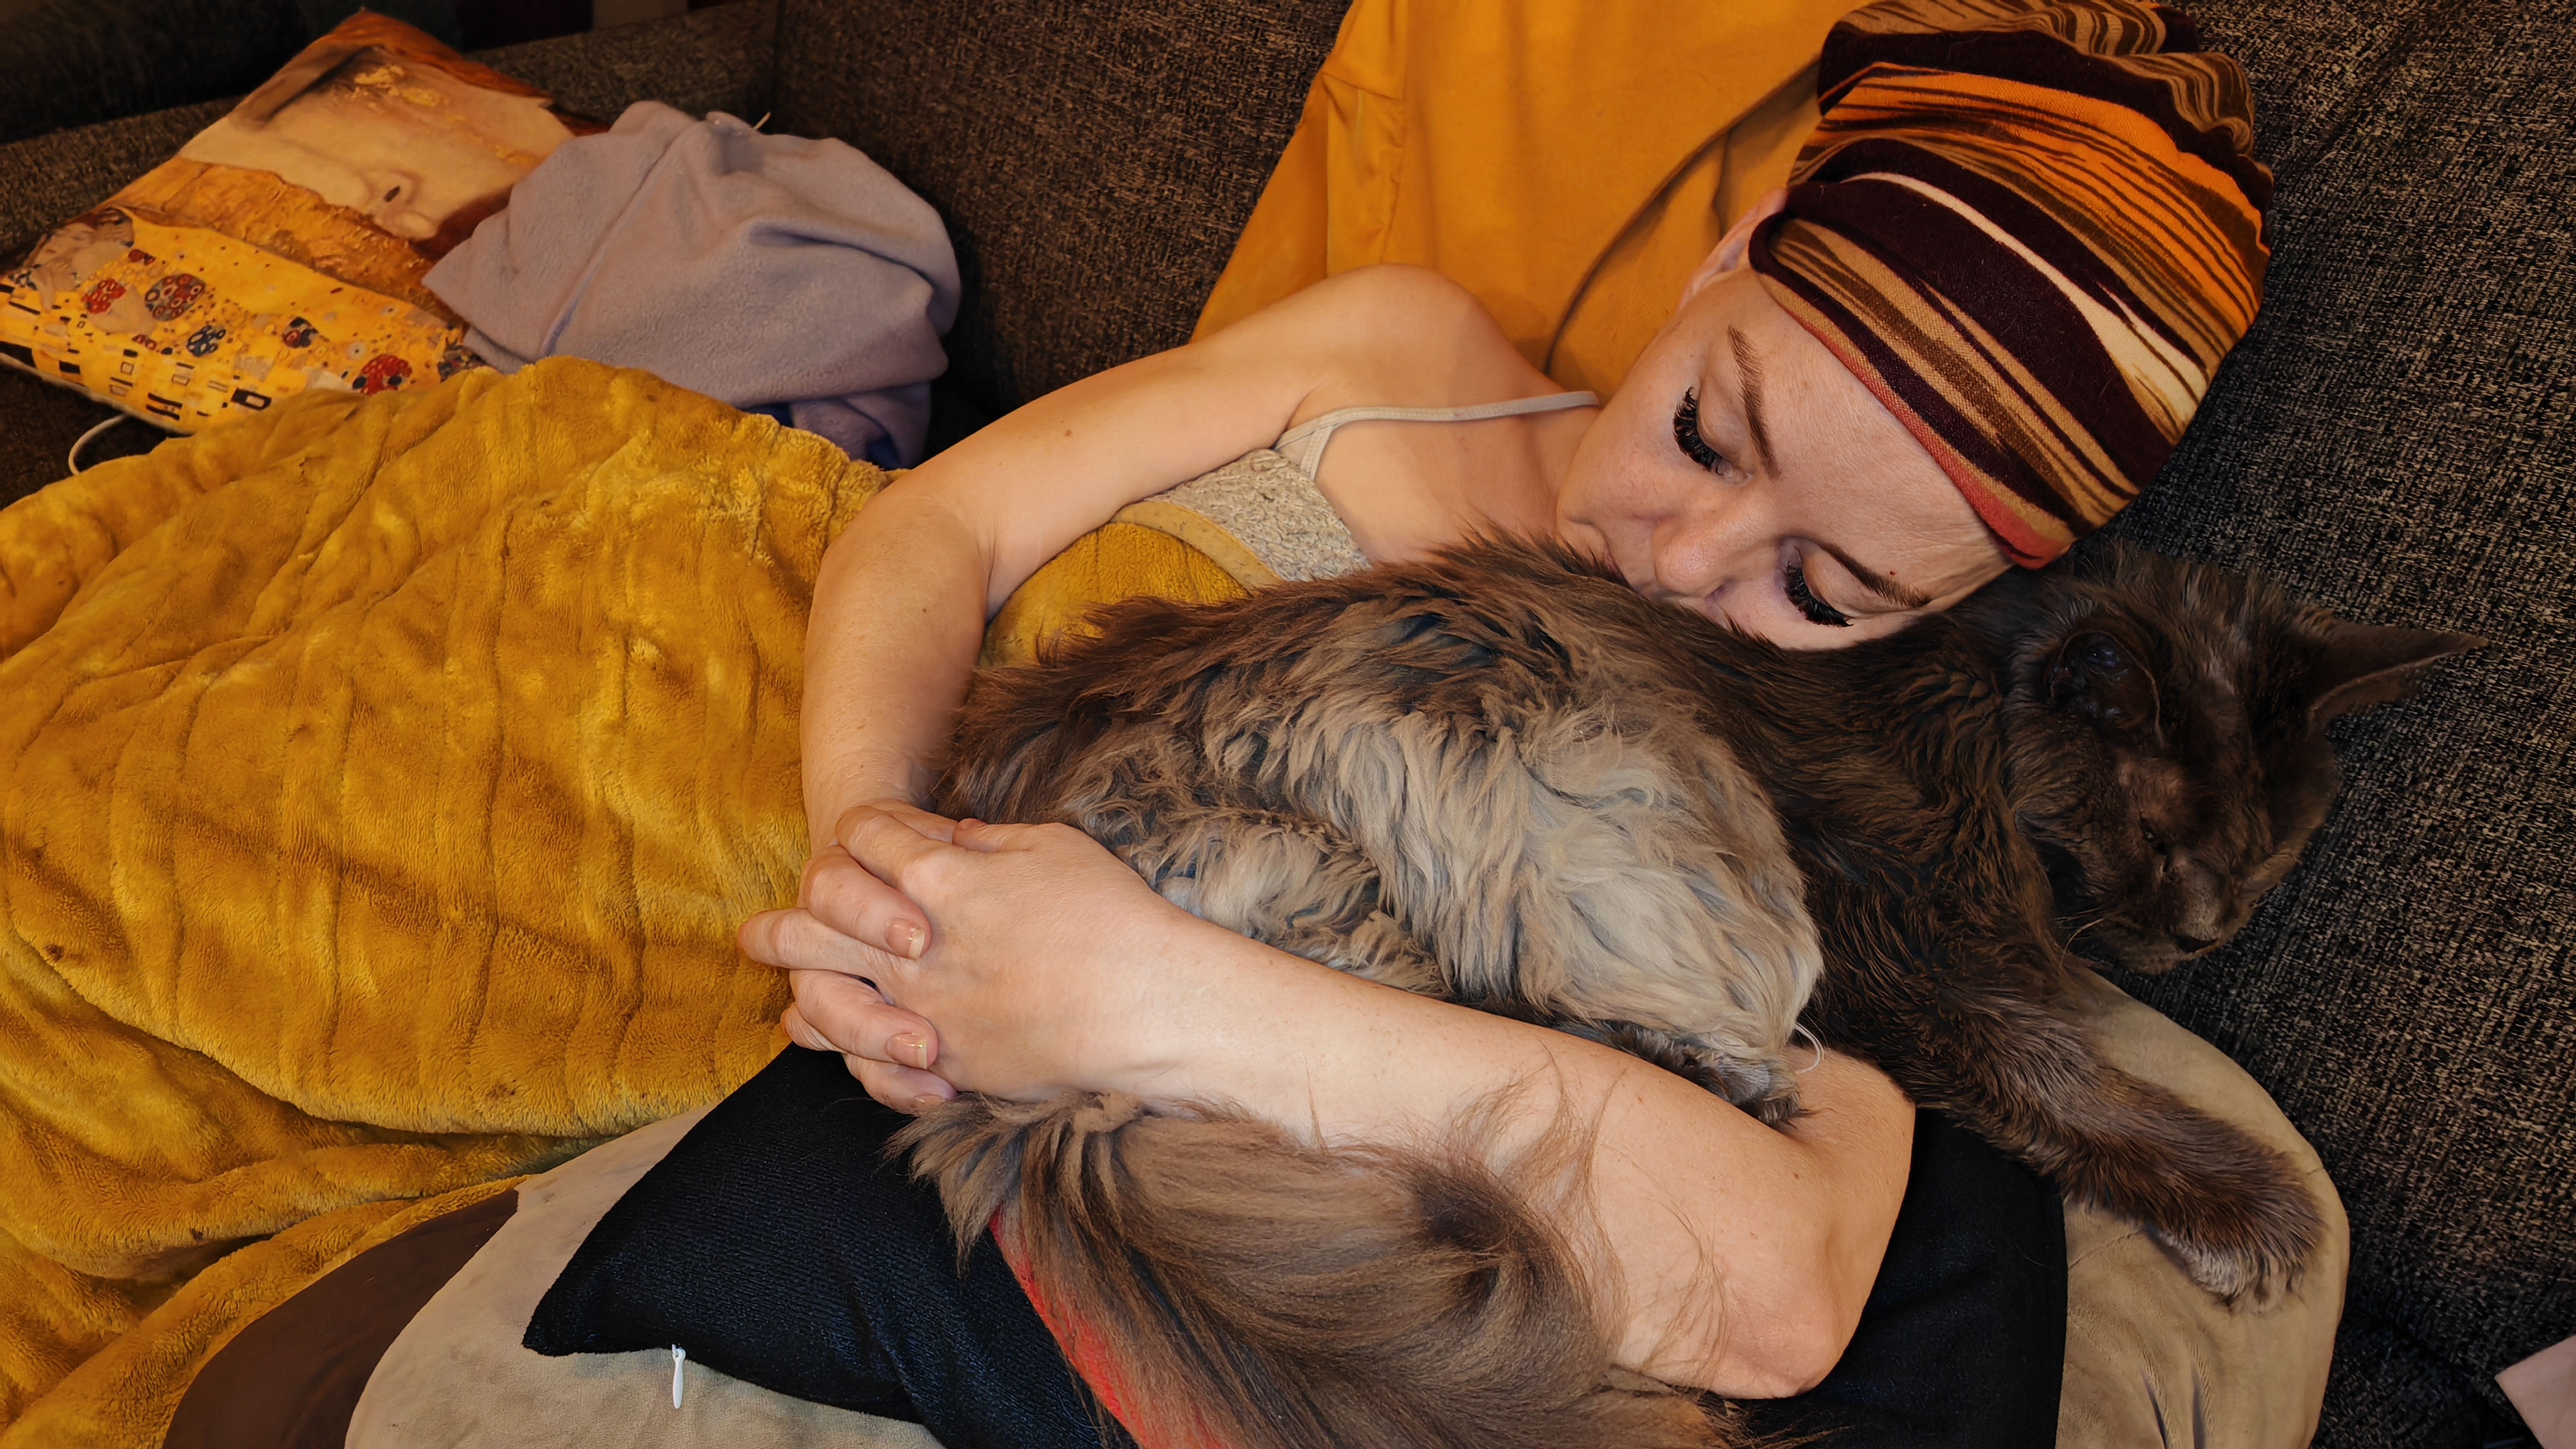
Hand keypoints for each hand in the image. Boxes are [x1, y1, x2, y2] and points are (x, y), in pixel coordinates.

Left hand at [746, 803, 1208, 1105]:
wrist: (1150, 1005)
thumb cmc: (1114, 916)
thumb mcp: (1053, 846)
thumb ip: (992, 841)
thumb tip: (956, 838)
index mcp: (943, 875)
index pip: (868, 834)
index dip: (862, 828)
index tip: (867, 835)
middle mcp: (916, 943)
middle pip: (817, 915)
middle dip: (786, 915)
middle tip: (758, 929)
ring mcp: (924, 1005)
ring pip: (822, 991)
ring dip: (791, 981)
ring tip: (774, 990)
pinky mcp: (945, 1058)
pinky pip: (862, 1059)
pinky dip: (835, 1046)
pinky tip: (820, 1036)